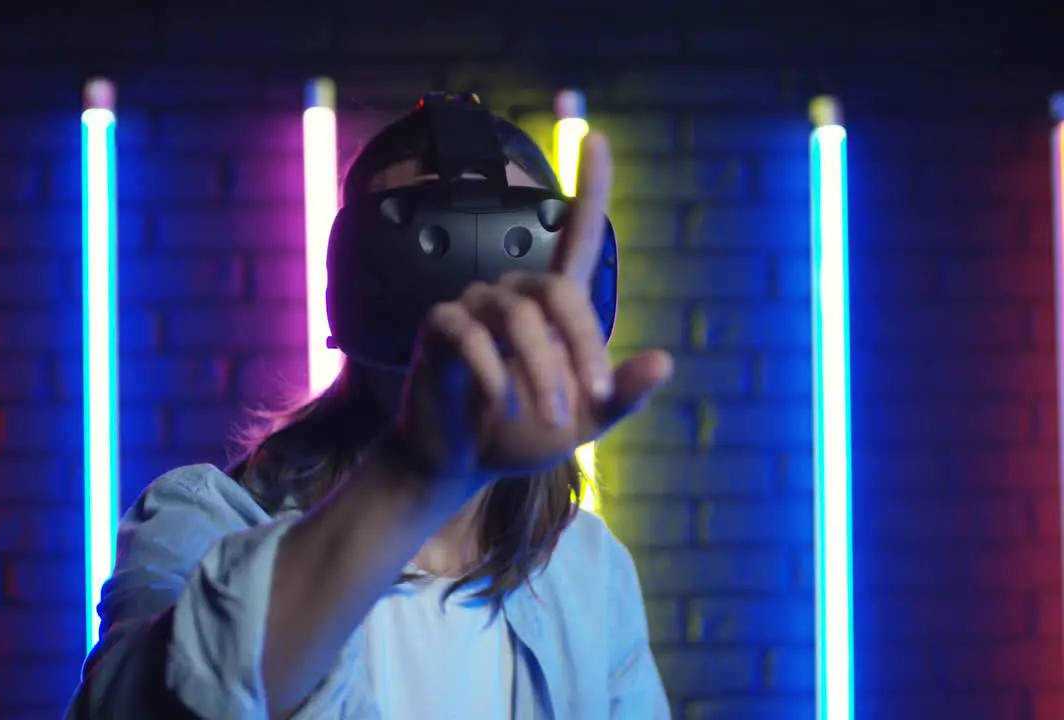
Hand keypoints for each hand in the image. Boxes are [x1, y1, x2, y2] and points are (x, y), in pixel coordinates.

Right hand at [392, 133, 673, 488]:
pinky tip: (501, 406)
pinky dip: (494, 375)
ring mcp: (474, 305)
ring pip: (519, 318)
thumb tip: (665, 361)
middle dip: (582, 345)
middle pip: (558, 291)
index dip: (591, 188)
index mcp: (553, 306)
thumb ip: (621, 394)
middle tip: (591, 398)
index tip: (598, 138)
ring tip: (551, 418)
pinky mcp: (440, 328)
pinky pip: (470, 336)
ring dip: (542, 372)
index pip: (577, 236)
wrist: (460, 463)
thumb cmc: (524, 432)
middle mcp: (514, 293)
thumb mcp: (585, 421)